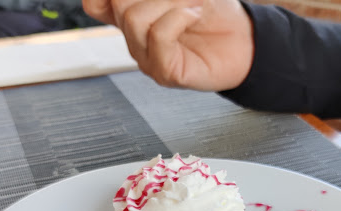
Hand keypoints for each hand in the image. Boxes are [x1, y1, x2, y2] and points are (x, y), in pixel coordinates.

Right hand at [82, 0, 253, 90]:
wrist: (245, 40)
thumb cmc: (216, 12)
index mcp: (134, 18)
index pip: (96, 4)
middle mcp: (135, 41)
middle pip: (119, 4)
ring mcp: (148, 59)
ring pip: (135, 19)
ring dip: (170, 0)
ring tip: (195, 0)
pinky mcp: (165, 73)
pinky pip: (158, 36)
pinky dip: (179, 16)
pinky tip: (196, 13)